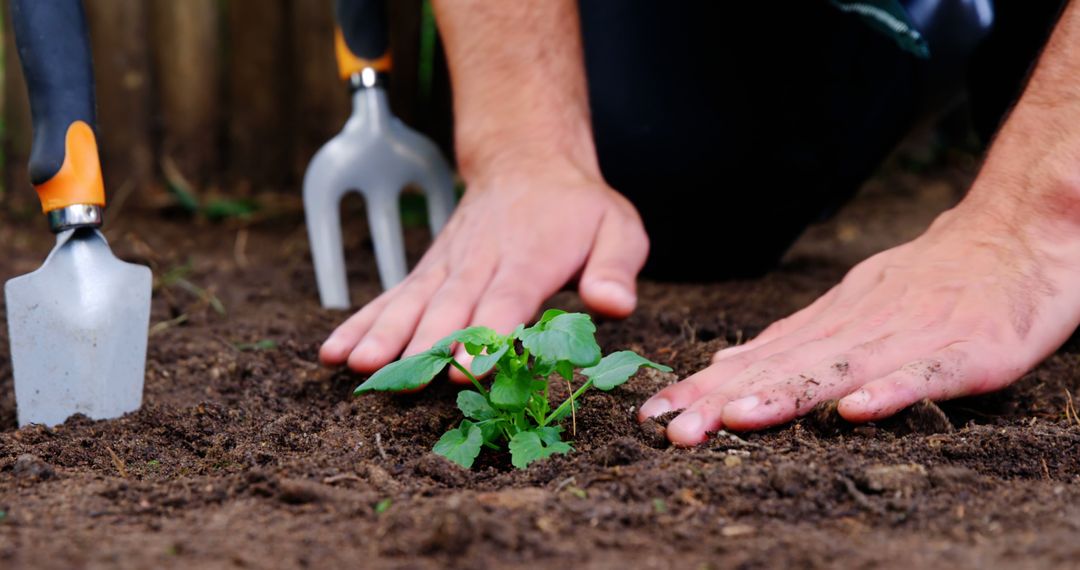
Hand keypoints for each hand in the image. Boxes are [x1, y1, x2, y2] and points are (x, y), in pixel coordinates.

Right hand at [319, 161, 648, 381]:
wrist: (528, 161)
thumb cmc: (580, 209)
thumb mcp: (619, 229)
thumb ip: (616, 267)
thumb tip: (614, 305)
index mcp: (531, 258)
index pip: (506, 300)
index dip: (486, 335)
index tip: (466, 369)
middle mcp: (482, 262)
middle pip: (449, 307)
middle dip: (423, 345)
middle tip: (399, 379)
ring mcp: (448, 267)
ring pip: (411, 303)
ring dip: (382, 335)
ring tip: (356, 366)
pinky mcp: (428, 272)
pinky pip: (391, 298)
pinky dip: (361, 324)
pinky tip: (332, 353)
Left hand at [639, 198, 1079, 444]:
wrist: (1014, 235)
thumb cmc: (929, 279)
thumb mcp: (852, 303)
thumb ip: (795, 339)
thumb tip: (726, 365)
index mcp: (831, 323)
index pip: (758, 360)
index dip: (704, 388)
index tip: (654, 414)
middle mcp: (861, 328)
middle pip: (785, 368)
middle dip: (723, 400)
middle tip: (673, 429)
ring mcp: (912, 337)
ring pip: (840, 370)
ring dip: (787, 395)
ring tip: (737, 419)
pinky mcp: (967, 351)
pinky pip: (926, 374)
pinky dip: (892, 391)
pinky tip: (855, 412)